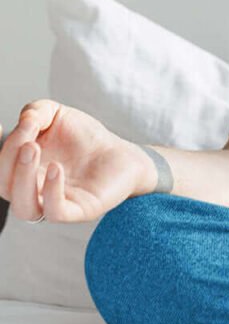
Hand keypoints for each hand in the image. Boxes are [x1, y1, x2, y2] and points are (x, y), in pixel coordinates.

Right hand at [0, 100, 147, 223]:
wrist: (122, 152)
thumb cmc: (85, 137)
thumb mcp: (57, 115)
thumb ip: (36, 111)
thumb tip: (25, 120)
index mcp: (21, 171)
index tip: (1, 126)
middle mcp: (32, 191)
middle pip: (5, 186)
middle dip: (8, 160)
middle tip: (28, 140)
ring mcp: (54, 203)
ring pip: (24, 208)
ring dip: (22, 179)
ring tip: (33, 149)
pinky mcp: (79, 210)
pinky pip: (55, 212)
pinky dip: (50, 193)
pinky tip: (56, 169)